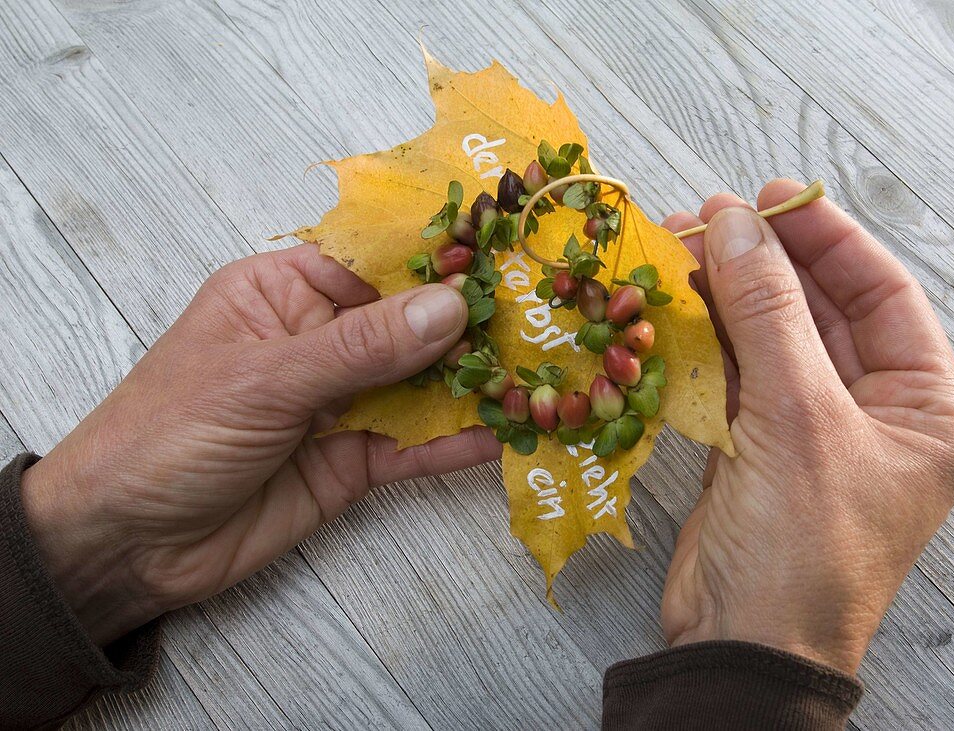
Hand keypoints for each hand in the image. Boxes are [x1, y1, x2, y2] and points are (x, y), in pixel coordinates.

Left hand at [21, 245, 500, 644]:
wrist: (126, 544)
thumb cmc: (168, 433)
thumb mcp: (265, 378)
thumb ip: (361, 348)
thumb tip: (449, 307)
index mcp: (284, 292)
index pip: (372, 261)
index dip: (434, 257)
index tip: (503, 251)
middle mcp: (320, 340)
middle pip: (409, 324)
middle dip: (470, 323)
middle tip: (544, 316)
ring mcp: (341, 402)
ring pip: (421, 384)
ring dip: (476, 382)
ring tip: (544, 372)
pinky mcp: (354, 462)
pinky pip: (414, 445)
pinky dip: (457, 442)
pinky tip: (507, 434)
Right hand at [660, 181, 953, 672]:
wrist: (740, 647)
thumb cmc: (800, 548)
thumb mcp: (797, 419)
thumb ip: (766, 313)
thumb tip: (732, 222)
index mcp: (926, 411)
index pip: (884, 295)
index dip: (828, 237)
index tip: (773, 195)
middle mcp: (877, 416)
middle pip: (821, 311)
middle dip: (765, 263)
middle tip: (708, 218)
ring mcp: (812, 432)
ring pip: (771, 339)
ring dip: (726, 297)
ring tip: (677, 250)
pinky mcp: (758, 448)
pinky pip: (735, 375)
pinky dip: (705, 340)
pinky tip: (673, 305)